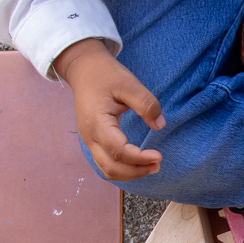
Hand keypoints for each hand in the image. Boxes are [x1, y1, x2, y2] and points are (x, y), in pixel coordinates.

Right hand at [54, 38, 164, 181]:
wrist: (84, 69)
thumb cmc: (106, 75)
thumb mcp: (129, 84)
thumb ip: (146, 104)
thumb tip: (160, 125)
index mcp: (97, 122)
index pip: (118, 151)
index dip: (139, 158)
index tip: (158, 155)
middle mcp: (89, 136)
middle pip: (110, 167)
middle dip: (135, 171)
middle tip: (157, 165)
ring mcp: (88, 140)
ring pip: (106, 169)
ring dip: (129, 173)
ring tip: (151, 167)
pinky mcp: (92, 140)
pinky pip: (104, 163)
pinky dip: (122, 169)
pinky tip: (138, 164)